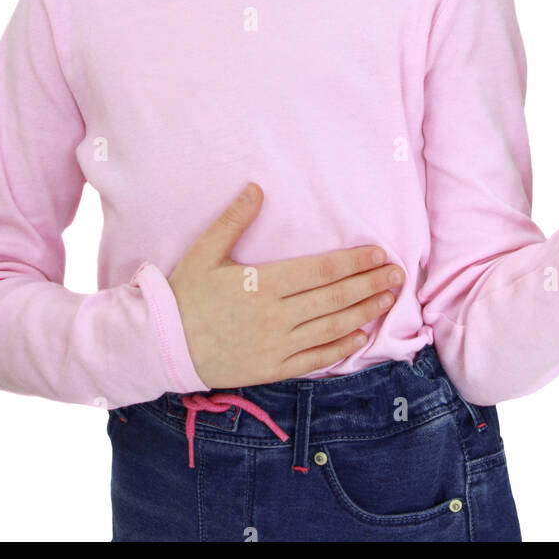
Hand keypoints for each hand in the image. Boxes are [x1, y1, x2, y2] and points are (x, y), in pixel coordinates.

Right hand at [167, 183, 405, 390]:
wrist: (161, 345)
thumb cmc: (184, 295)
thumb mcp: (205, 252)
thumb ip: (233, 220)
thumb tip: (256, 188)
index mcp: (263, 284)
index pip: (322, 270)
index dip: (354, 262)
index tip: (377, 254)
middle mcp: (276, 316)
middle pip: (335, 298)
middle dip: (370, 284)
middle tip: (397, 274)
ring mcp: (276, 346)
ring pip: (332, 328)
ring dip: (364, 312)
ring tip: (388, 299)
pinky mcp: (271, 369)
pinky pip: (315, 360)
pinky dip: (341, 348)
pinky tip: (360, 336)